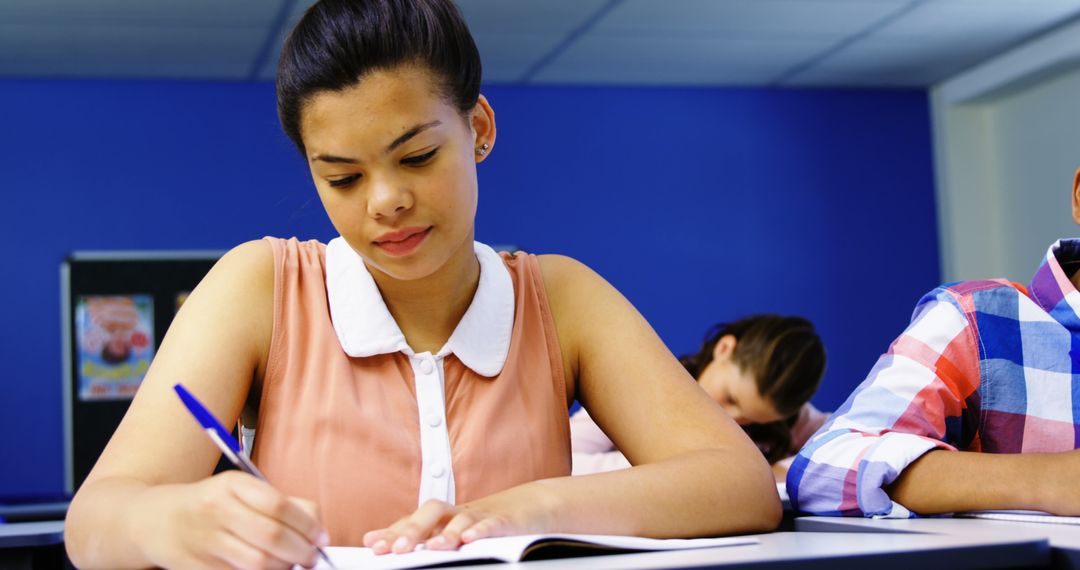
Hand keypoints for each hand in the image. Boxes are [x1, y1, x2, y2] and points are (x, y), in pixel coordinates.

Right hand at [146, 471, 328, 568]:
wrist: (156, 521)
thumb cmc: (211, 504)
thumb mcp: (241, 490)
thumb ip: (280, 503)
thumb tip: (317, 527)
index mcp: (232, 485)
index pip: (280, 505)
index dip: (308, 525)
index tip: (321, 536)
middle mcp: (216, 511)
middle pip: (272, 537)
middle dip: (302, 551)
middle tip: (312, 556)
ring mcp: (206, 541)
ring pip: (259, 563)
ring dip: (285, 567)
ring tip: (292, 563)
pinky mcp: (198, 568)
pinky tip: (270, 569)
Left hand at [362, 498, 536, 554]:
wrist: (533, 506)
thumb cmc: (486, 521)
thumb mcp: (452, 531)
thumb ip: (418, 536)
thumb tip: (373, 540)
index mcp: (444, 517)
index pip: (414, 521)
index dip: (392, 531)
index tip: (373, 545)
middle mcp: (459, 513)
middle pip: (432, 512)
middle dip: (413, 529)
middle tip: (397, 548)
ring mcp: (482, 515)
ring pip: (462, 519)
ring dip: (446, 532)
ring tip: (434, 547)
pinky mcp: (506, 522)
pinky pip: (492, 524)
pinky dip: (481, 530)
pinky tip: (470, 539)